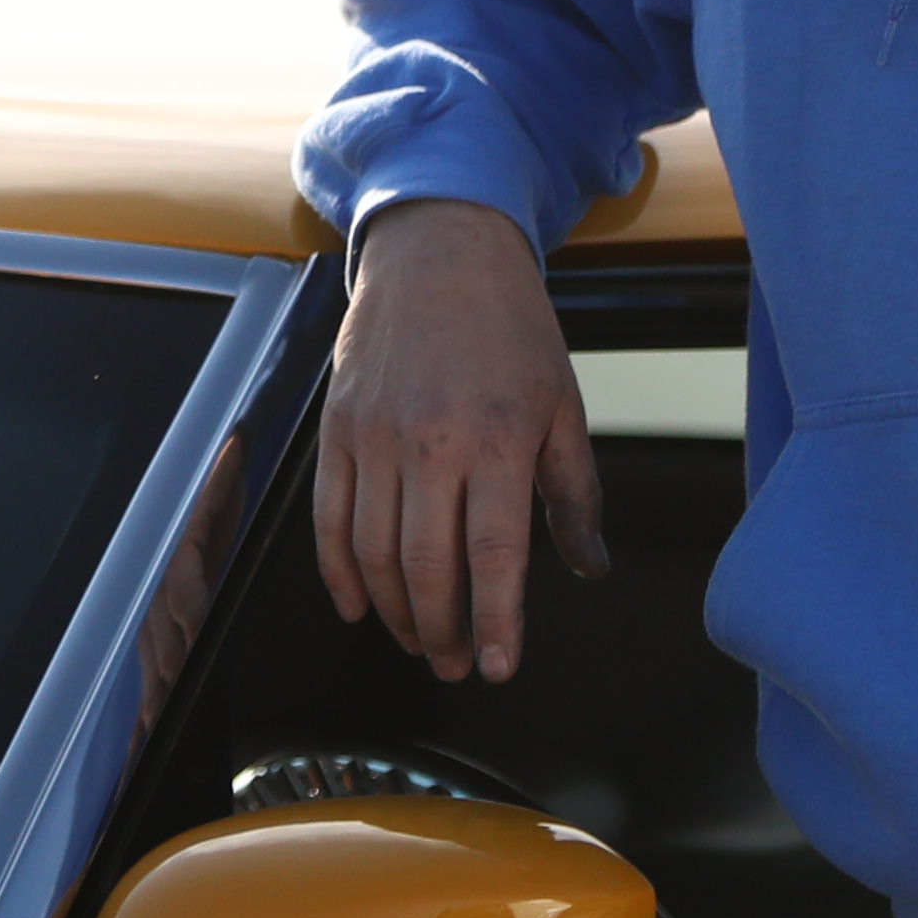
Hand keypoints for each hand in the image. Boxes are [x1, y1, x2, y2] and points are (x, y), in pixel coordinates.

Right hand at [310, 198, 606, 682]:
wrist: (440, 250)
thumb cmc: (509, 326)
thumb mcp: (561, 403)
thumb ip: (573, 494)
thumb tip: (588, 569)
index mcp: (497, 440)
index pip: (493, 556)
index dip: (496, 623)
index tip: (499, 667)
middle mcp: (431, 445)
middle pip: (427, 567)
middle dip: (441, 632)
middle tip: (454, 665)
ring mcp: (375, 437)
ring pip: (373, 553)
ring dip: (395, 612)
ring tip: (417, 641)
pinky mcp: (338, 428)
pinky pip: (329, 518)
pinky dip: (338, 572)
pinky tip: (358, 605)